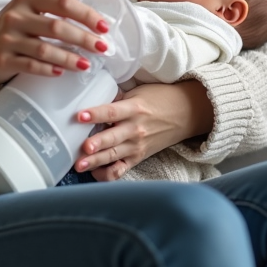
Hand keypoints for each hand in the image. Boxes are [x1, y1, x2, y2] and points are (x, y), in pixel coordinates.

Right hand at [0, 0, 111, 84]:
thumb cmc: (11, 30)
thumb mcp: (27, 12)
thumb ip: (53, 14)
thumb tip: (94, 26)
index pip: (63, 3)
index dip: (87, 15)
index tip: (104, 27)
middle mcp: (16, 16)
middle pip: (57, 26)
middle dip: (84, 38)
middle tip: (102, 48)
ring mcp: (7, 38)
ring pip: (46, 48)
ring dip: (70, 57)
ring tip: (87, 65)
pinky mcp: (2, 60)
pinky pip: (31, 65)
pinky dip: (49, 69)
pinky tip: (62, 72)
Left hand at [74, 80, 213, 181]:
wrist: (186, 113)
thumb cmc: (160, 99)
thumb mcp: (138, 92)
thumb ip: (117, 98)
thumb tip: (91, 98)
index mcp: (134, 108)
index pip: (112, 111)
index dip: (96, 114)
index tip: (80, 116)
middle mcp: (136, 129)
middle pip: (113, 138)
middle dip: (97, 144)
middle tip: (82, 148)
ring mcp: (137, 146)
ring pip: (114, 155)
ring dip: (96, 161)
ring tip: (80, 165)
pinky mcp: (138, 158)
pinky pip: (122, 170)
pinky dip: (108, 174)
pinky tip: (94, 173)